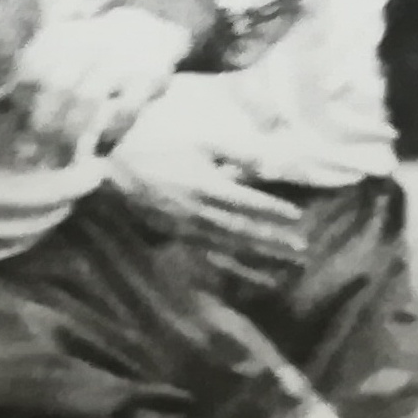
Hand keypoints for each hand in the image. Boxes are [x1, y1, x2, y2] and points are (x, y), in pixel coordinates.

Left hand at [15, 5, 192, 160]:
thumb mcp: (60, 52)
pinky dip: (110, 134)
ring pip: (87, 98)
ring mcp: (120, 59)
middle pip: (58, 84)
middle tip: (36, 154)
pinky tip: (100, 150)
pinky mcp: (148, 77)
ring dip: (72, 134)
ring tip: (63, 160)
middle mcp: (89, 43)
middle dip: (44, 124)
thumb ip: (32, 77)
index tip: (17, 129)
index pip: (33, 69)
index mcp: (61, 37)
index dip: (22, 102)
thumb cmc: (91, 53)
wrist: (148, 32)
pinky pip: (125, 110)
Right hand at [106, 133, 309, 283]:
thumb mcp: (200, 143)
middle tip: (301, 250)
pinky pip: (210, 255)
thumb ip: (235, 153)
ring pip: (229, 246)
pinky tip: (250, 275)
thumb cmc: (162, 149)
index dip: (272, 209)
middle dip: (273, 240)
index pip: (246, 201)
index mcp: (205, 185)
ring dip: (257, 256)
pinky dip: (232, 267)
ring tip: (284, 266)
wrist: (116, 170)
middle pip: (243, 229)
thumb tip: (267, 165)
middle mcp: (198, 212)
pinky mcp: (177, 237)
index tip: (297, 217)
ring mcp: (187, 228)